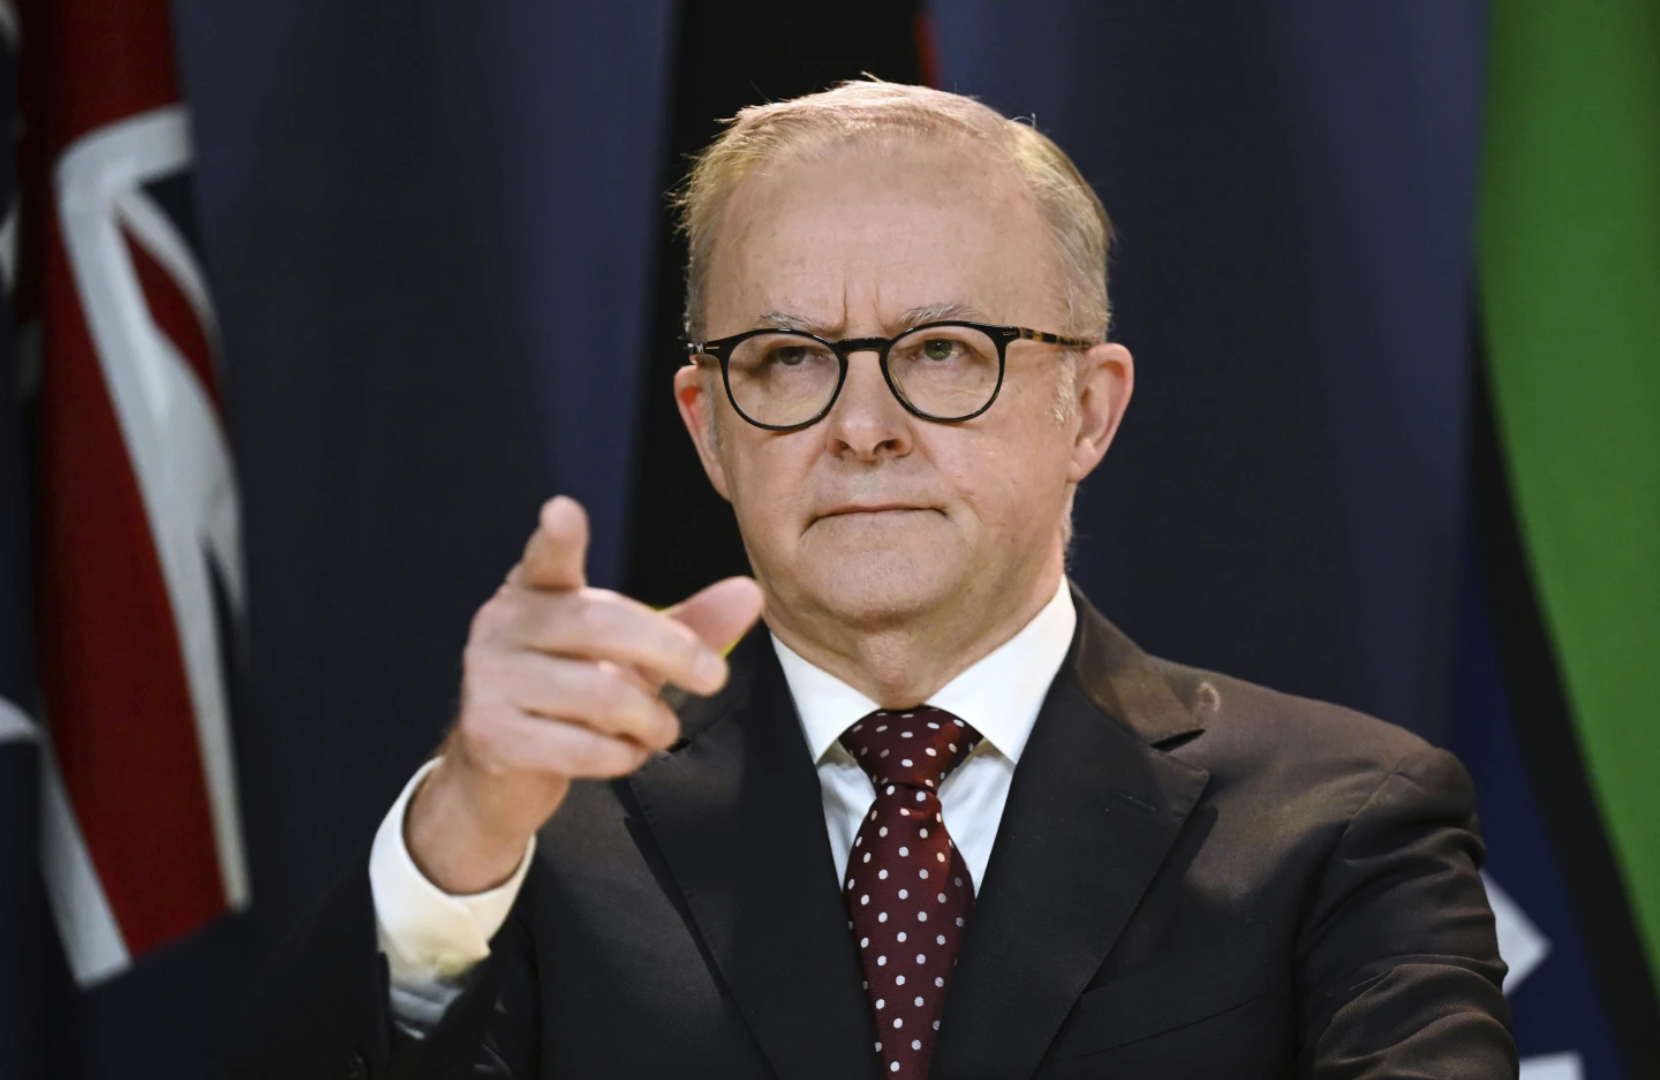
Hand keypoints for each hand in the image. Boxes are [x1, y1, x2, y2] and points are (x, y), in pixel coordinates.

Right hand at [406, 496, 763, 893]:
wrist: (503, 770)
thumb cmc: (573, 694)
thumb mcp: (632, 654)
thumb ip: (688, 625)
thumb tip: (750, 593)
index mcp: (537, 592)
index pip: (547, 558)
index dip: (558, 537)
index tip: (564, 510)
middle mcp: (503, 626)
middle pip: (599, 624)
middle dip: (672, 651)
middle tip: (715, 677)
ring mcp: (491, 680)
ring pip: (599, 693)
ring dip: (651, 719)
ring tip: (662, 730)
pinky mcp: (492, 736)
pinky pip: (580, 747)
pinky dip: (622, 756)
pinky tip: (626, 753)